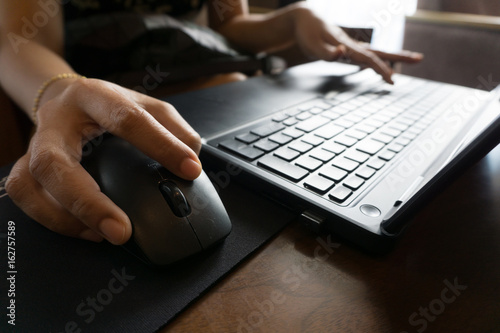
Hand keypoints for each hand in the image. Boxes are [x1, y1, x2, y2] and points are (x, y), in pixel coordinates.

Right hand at [5, 78, 201, 244]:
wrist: (66, 98)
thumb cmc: (108, 105)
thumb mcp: (145, 105)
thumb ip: (173, 127)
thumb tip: (193, 157)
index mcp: (93, 96)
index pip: (126, 118)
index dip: (160, 144)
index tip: (189, 170)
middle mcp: (56, 120)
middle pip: (55, 162)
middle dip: (88, 201)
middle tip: (122, 231)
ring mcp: (35, 145)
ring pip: (29, 184)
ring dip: (65, 217)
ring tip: (104, 234)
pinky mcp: (27, 166)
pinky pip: (25, 197)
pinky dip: (54, 219)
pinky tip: (87, 230)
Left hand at [293, 7, 422, 83]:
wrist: (306, 20)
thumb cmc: (308, 33)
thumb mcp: (313, 46)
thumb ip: (327, 52)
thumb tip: (343, 54)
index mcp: (347, 45)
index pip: (368, 58)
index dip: (380, 68)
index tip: (392, 78)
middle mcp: (353, 45)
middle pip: (379, 52)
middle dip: (399, 57)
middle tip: (419, 59)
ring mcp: (352, 46)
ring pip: (377, 53)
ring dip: (393, 57)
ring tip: (413, 59)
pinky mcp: (349, 49)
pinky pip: (368, 56)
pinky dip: (379, 61)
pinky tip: (385, 67)